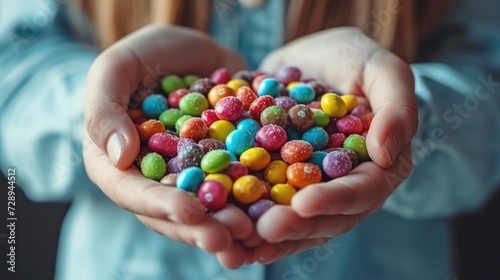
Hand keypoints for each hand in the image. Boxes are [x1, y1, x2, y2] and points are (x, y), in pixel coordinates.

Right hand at [83, 24, 254, 267]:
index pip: (135, 193)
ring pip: (211, 206)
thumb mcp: (115, 70)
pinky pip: (241, 183)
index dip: (162, 206)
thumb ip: (105, 110)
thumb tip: (120, 157)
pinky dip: (258, 197)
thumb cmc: (140, 56)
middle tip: (232, 237)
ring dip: (233, 223)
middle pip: (176, 212)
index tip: (191, 212)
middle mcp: (158, 179)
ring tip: (256, 233)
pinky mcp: (226, 165)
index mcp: (120, 166)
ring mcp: (194, 175)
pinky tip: (278, 207)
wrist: (186, 48)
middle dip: (203, 227)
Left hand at [253, 27, 417, 262]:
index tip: (303, 204)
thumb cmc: (356, 61)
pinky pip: (265, 204)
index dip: (334, 201)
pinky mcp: (280, 179)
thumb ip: (397, 108)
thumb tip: (386, 153)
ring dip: (266, 237)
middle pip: (324, 217)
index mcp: (378, 167)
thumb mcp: (384, 71)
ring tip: (237, 247)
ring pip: (293, 221)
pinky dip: (247, 219)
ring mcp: (311, 186)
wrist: (315, 59)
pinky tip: (224, 230)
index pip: (361, 192)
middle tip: (263, 231)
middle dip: (294, 227)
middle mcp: (345, 185)